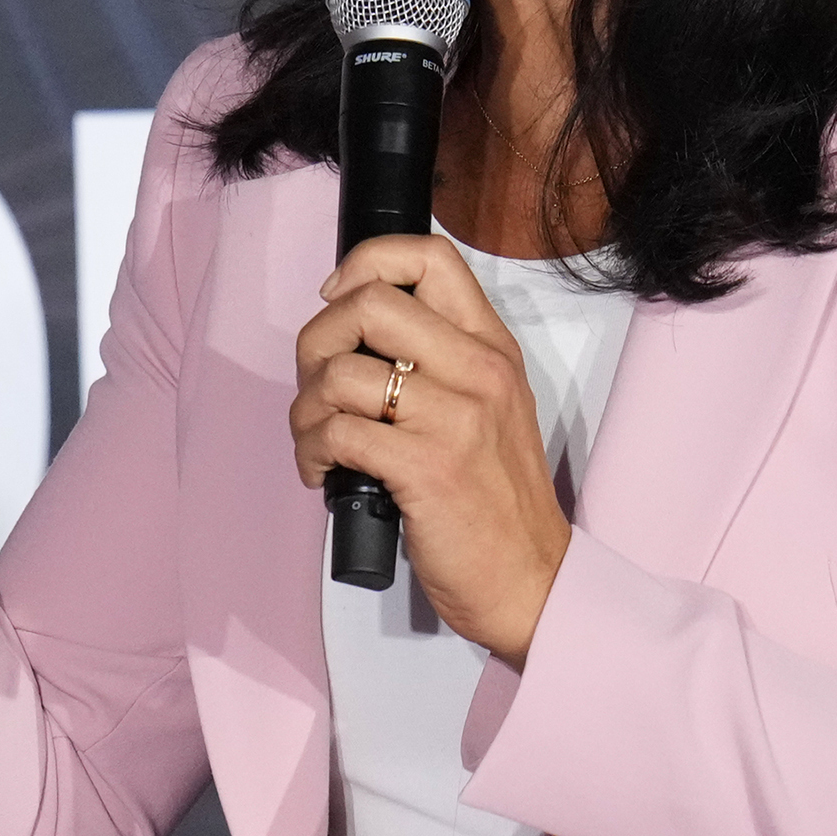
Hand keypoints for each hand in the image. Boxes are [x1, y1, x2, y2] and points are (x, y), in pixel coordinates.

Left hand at [289, 234, 572, 663]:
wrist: (530, 579)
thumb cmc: (495, 499)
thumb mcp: (487, 408)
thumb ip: (438, 360)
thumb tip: (351, 331)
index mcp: (492, 347)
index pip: (429, 256)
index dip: (364, 263)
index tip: (337, 301)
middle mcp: (479, 371)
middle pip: (367, 303)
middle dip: (316, 342)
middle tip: (317, 388)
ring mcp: (455, 417)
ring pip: (340, 372)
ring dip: (306, 409)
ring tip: (317, 441)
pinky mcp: (426, 467)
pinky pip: (337, 431)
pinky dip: (311, 450)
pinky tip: (323, 472)